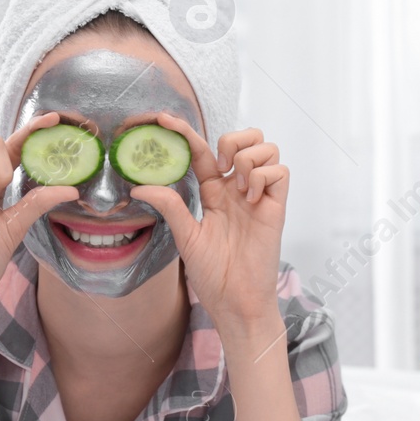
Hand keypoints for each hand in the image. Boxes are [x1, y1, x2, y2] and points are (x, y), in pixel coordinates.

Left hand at [130, 114, 286, 331]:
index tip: (163, 119)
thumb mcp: (186, 237)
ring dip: (248, 158)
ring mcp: (260, 196)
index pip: (202, 152)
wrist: (236, 300)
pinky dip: (262, 176)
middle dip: (232, 140)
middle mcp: (238, 189)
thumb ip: (170, 207)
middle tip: (220, 167)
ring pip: (266, 148)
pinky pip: (279, 171)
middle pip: (246, 138)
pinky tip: (251, 197)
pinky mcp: (277, 206)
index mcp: (214, 193)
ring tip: (237, 186)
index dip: (185, 131)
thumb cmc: (213, 274)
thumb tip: (140, 187)